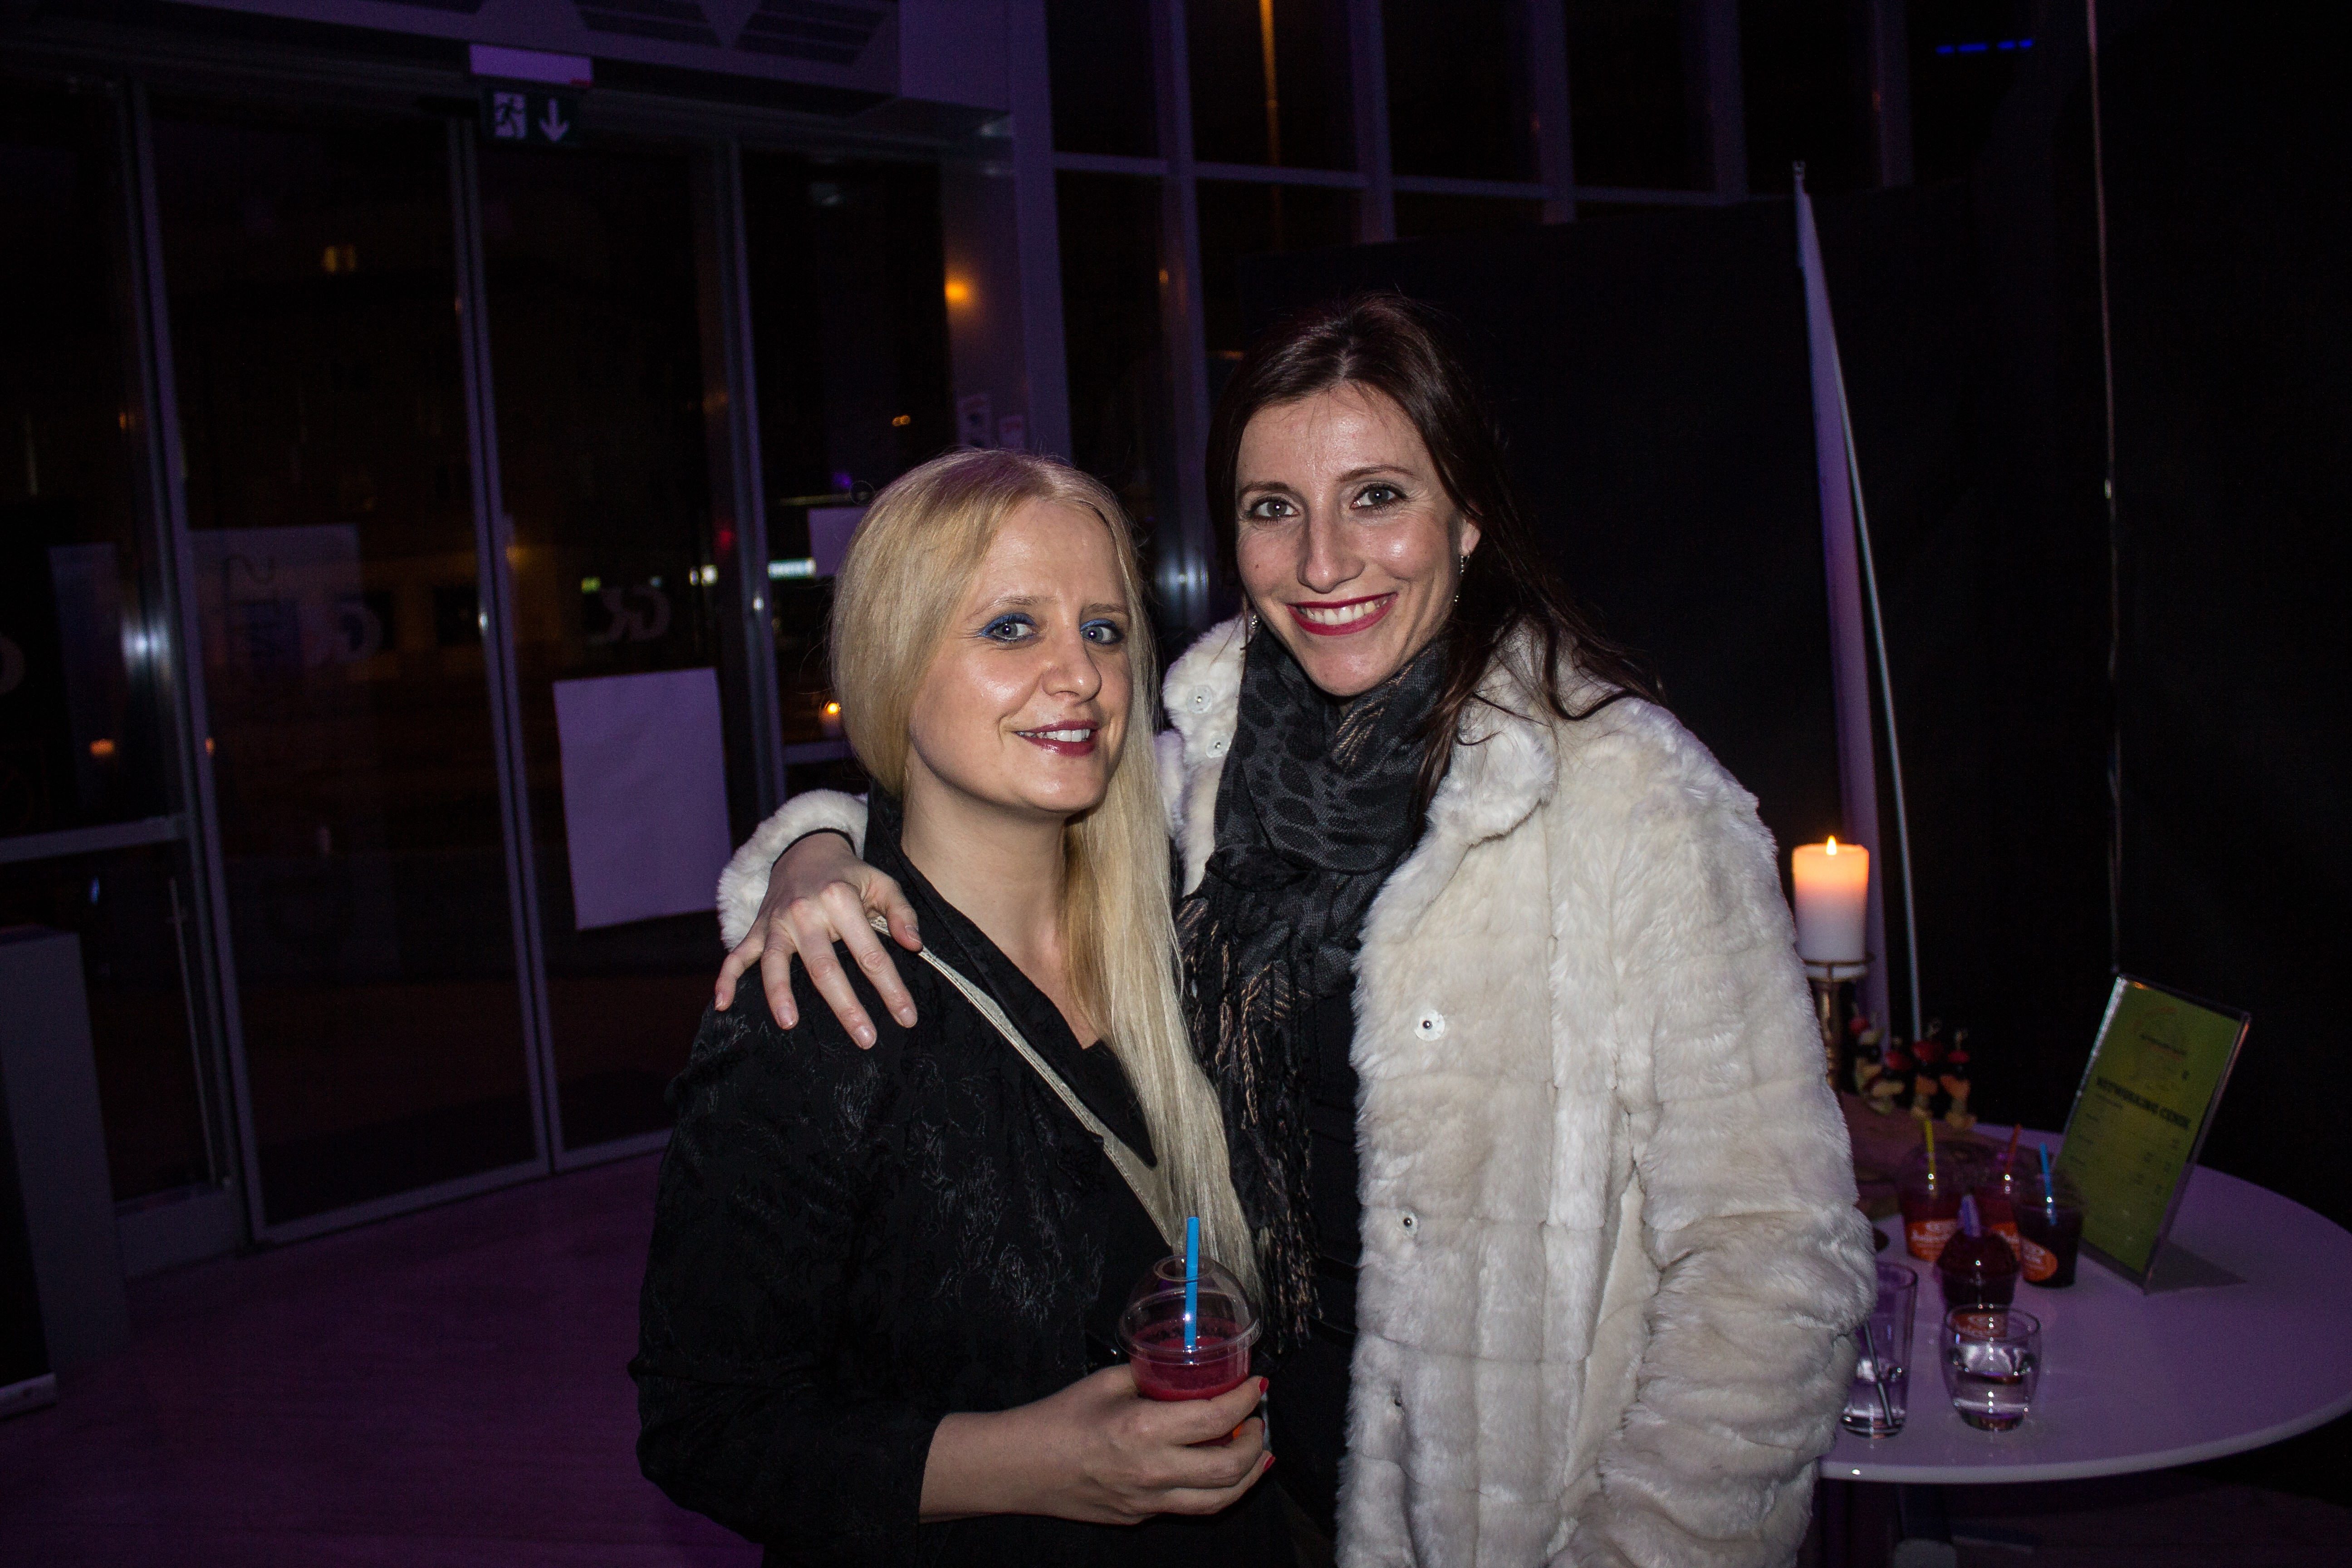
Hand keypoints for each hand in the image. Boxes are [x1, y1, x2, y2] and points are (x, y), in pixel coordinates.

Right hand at [713, 832, 921, 1044]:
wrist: (806, 851)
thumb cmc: (850, 876)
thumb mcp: (883, 883)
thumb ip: (902, 914)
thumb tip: (914, 946)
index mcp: (840, 900)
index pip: (870, 954)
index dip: (891, 989)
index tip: (906, 1018)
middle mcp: (805, 912)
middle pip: (824, 966)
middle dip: (845, 1006)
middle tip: (865, 1038)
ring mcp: (777, 922)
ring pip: (776, 962)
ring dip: (779, 994)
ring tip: (789, 1024)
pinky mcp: (757, 929)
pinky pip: (737, 955)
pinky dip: (726, 979)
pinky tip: (723, 1004)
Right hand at [921, 1366, 1270, 1525]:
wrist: (1020, 1467)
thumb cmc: (1058, 1418)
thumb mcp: (1107, 1381)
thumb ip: (1151, 1375)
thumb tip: (1184, 1368)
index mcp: (1143, 1430)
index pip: (1215, 1418)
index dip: (1245, 1400)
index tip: (1257, 1385)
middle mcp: (1152, 1472)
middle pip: (1230, 1468)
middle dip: (1256, 1442)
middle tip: (1257, 1420)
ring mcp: (1148, 1502)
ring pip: (1219, 1500)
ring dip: (1247, 1476)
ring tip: (1256, 1454)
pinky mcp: (1140, 1518)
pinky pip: (1189, 1508)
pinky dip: (1215, 1490)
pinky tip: (1218, 1472)